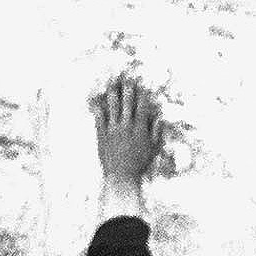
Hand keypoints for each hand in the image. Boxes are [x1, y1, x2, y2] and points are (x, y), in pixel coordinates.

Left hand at [89, 73, 163, 189]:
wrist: (121, 176)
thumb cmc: (140, 164)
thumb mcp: (154, 149)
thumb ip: (157, 132)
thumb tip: (159, 118)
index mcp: (140, 129)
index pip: (142, 107)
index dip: (142, 95)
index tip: (141, 86)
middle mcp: (127, 126)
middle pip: (127, 103)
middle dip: (127, 89)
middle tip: (126, 78)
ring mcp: (113, 129)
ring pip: (112, 106)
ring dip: (112, 93)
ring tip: (112, 83)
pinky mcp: (102, 134)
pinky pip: (99, 117)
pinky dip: (98, 107)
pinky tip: (96, 98)